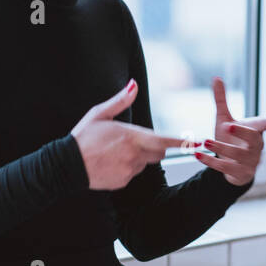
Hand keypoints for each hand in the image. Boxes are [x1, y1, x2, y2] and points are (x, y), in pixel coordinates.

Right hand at [70, 79, 188, 190]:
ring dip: (139, 157)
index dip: (182, 141)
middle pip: (159, 152)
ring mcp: (130, 170)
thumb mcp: (99, 114)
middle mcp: (134, 155)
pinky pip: (133, 173)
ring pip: (145, 163)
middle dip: (156, 146)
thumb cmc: (83, 136)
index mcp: (132, 137)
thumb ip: (120, 100)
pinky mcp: (123, 181)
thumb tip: (134, 84)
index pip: (164, 140)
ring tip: (115, 151)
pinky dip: (127, 167)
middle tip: (135, 140)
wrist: (66, 165)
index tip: (198, 142)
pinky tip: (111, 162)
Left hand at [193, 76, 265, 186]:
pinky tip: (198, 155)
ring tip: (205, 140)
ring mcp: (250, 162)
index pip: (265, 124)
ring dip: (221, 148)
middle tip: (226, 125)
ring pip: (238, 155)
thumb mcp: (225, 119)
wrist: (233, 167)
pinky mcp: (240, 173)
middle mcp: (256, 146)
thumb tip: (216, 78)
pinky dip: (211, 162)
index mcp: (256, 131)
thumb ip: (222, 100)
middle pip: (254, 140)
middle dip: (242, 132)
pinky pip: (226, 168)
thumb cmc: (231, 139)